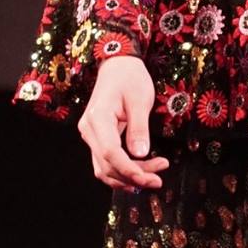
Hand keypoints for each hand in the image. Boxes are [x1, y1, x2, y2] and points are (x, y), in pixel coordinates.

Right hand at [77, 54, 170, 192]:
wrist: (118, 67)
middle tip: (158, 179)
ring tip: (153, 177)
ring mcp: (90, 135)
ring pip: (105, 168)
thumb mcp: (140, 100)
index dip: (130, 170)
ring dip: (127, 178)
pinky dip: (121, 172)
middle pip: (107, 164)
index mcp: (98, 117)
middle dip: (133, 177)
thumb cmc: (130, 78)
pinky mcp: (97, 139)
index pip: (110, 152)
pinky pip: (106, 162)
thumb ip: (139, 127)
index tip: (150, 178)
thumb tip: (140, 153)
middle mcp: (89, 129)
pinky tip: (139, 175)